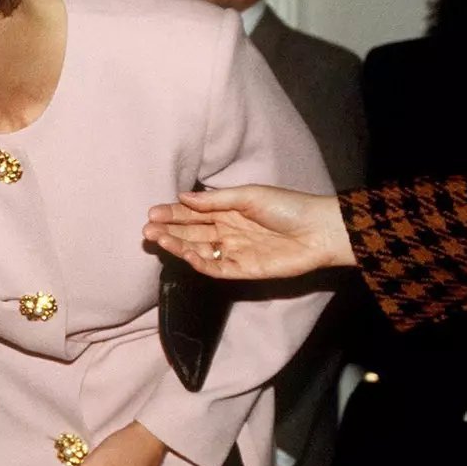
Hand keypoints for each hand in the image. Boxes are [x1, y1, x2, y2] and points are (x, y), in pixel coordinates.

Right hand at [143, 185, 353, 278]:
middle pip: (190, 232)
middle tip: (147, 228)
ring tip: (157, 238)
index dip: (172, 213)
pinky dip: (198, 262)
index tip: (153, 212)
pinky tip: (186, 254)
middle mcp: (226, 231)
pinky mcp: (242, 270)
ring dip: (177, 245)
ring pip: (197, 250)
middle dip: (168, 230)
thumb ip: (215, 200)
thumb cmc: (287, 206)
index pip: (193, 213)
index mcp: (227, 211)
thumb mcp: (249, 195)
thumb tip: (183, 197)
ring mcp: (233, 251)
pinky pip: (214, 268)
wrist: (319, 230)